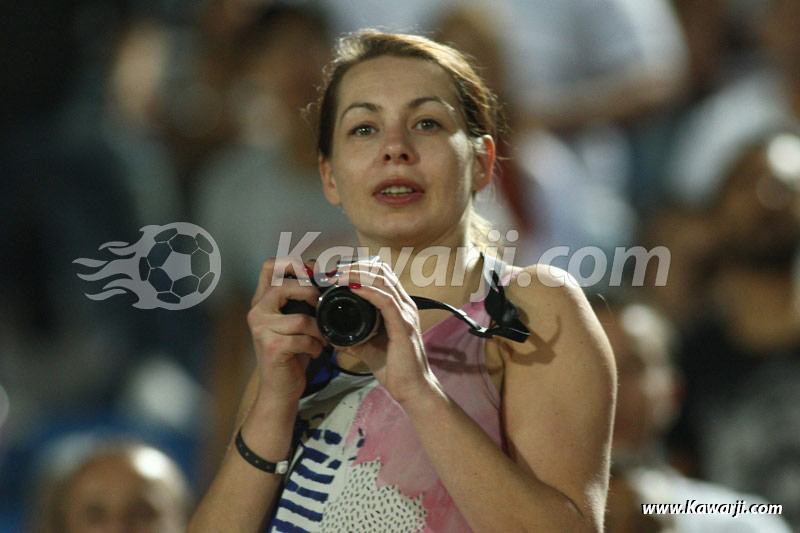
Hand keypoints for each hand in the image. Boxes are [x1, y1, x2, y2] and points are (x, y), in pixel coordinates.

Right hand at [247, 257, 326, 405]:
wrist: (279, 387)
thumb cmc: (291, 351)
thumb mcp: (293, 319)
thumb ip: (299, 298)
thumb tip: (321, 273)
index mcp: (263, 299)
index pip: (269, 266)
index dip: (292, 263)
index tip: (312, 274)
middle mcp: (257, 311)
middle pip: (284, 286)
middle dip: (310, 293)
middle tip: (319, 306)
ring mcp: (262, 329)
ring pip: (300, 319)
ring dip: (319, 330)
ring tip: (322, 338)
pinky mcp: (272, 347)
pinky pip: (303, 339)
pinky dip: (316, 346)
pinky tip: (316, 351)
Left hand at [333, 261, 440, 404]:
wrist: (412, 388)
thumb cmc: (395, 368)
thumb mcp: (369, 348)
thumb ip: (354, 338)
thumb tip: (333, 335)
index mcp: (399, 307)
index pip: (382, 276)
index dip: (361, 268)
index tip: (339, 272)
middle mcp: (405, 306)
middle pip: (382, 272)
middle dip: (357, 267)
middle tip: (335, 271)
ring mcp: (406, 314)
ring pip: (383, 281)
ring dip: (359, 275)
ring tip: (340, 276)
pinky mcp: (403, 326)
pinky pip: (386, 301)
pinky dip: (369, 291)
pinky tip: (354, 288)